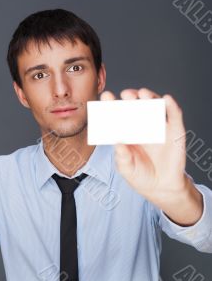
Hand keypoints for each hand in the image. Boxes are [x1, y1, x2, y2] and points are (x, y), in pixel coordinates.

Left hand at [100, 88, 186, 204]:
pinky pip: (173, 115)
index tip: (106, 95)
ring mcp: (158, 126)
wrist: (161, 187)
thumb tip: (117, 143)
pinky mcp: (175, 130)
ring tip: (142, 93)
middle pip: (135, 106)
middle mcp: (141, 125)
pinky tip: (166, 99)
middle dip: (130, 98)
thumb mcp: (127, 169)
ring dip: (148, 97)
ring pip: (153, 106)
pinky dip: (171, 106)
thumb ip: (122, 157)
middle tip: (126, 94)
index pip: (117, 115)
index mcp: (126, 132)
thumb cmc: (140, 176)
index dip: (111, 105)